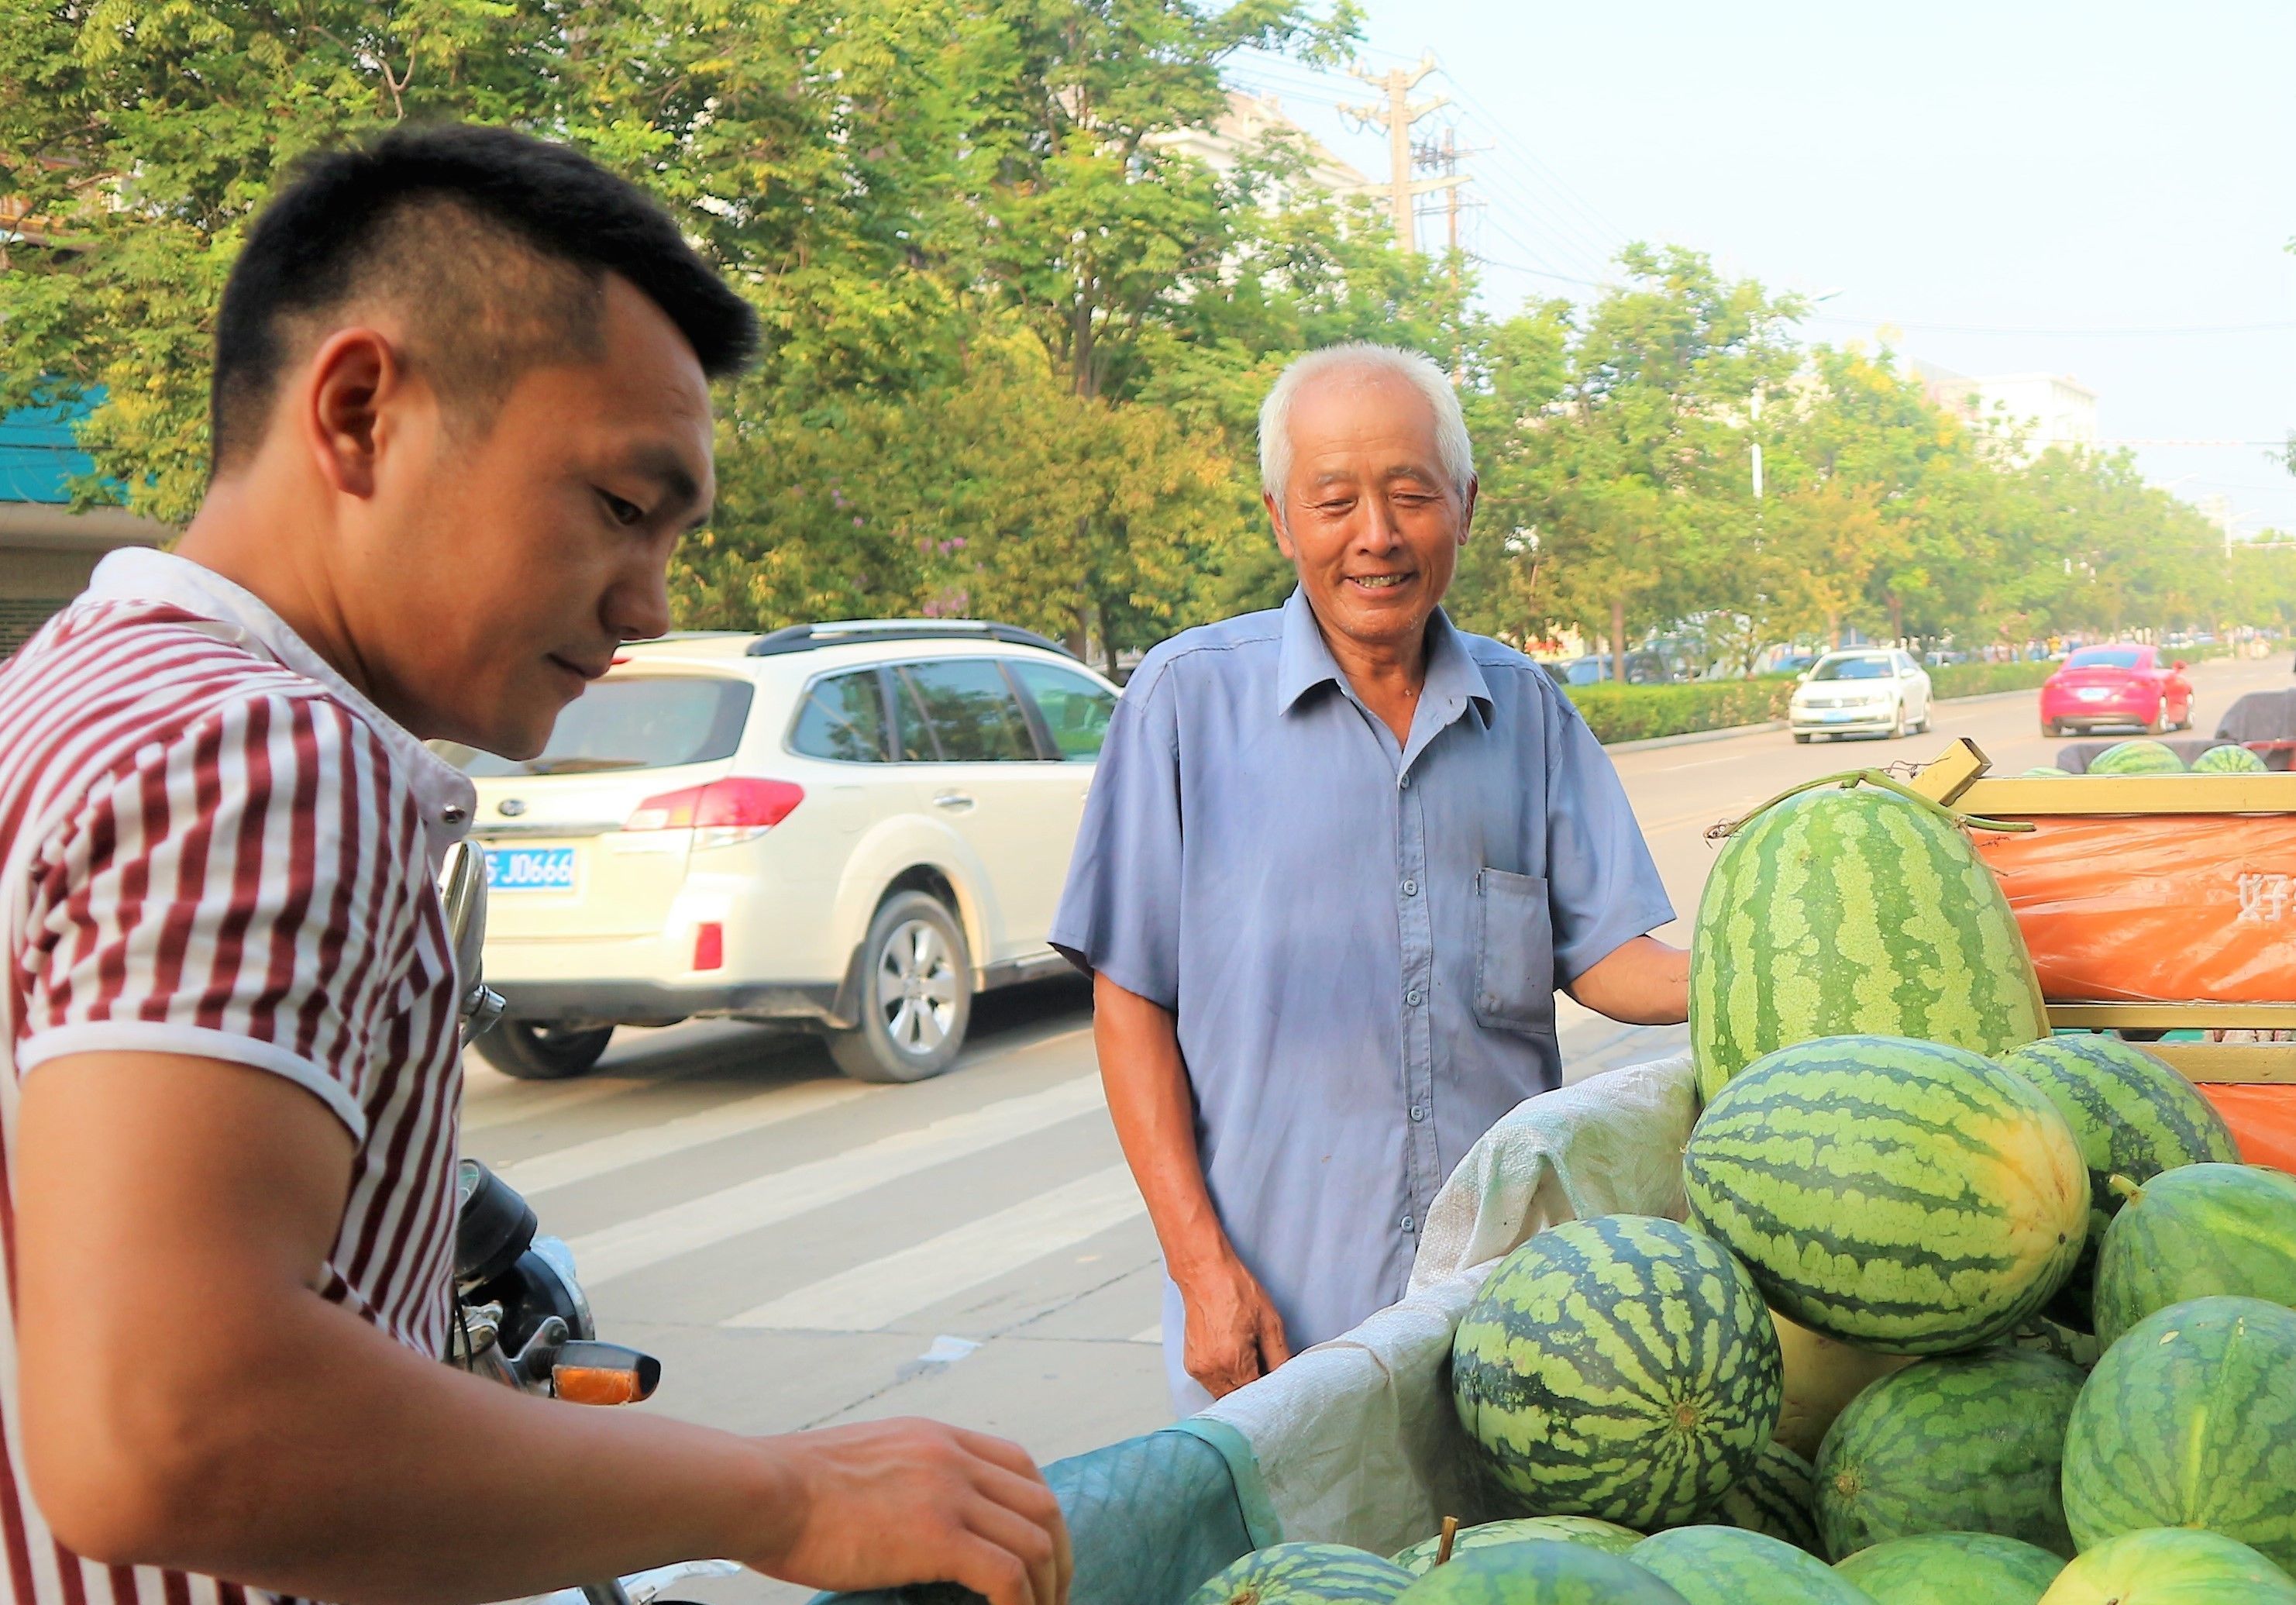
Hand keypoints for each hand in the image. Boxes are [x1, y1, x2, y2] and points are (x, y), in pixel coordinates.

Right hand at [752, 1419, 1070, 1604]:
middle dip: (1058, 1552)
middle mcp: (952, 1457)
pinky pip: (1006, 1574)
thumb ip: (901, 1476)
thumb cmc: (788, 1488)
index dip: (1039, 1509)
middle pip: (1041, 1501)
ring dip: (1048, 1587)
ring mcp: (948, 1493)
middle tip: (1054, 1594)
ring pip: (1035, 1539)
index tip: (1040, 1548)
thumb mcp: (862, 1460)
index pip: (1018, 1464)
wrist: (761, 1491)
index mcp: (935, 1437)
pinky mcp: (937, 1537)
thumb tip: (911, 1517)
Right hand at [1175, 1253, 1291, 1397]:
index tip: (1279, 1386)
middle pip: (1239, 1400)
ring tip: (1249, 1360)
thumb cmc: (1234, 1289)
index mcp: (1232, 1360)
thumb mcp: (1269, 1321)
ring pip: (1225, 1395)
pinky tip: (1234, 1357)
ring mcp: (1198, 1369)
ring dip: (1239, 1385)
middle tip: (1266, 1370)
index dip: (1270, 1392)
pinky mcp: (1191, 1365)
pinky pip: (1213, 1384)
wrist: (1204, 1273)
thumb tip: (1287, 1379)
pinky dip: (1226, 1378)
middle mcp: (1211, 1369)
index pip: (1256, 1396)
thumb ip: (1280, 1357)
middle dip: (1255, 1390)